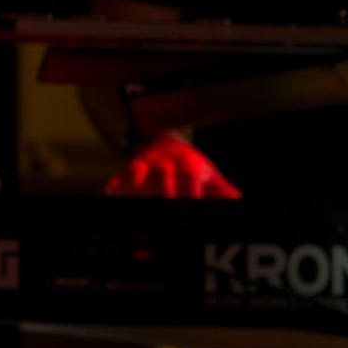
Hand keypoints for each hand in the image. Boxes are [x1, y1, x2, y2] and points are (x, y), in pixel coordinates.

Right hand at [106, 131, 239, 200]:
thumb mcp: (208, 174)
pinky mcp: (130, 168)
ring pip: (139, 171)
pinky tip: (107, 192)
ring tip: (131, 193)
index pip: (191, 178)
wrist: (166, 141)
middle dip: (165, 189)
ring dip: (135, 181)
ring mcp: (146, 163)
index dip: (192, 191)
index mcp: (187, 163)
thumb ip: (222, 190)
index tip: (194, 206)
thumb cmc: (190, 163)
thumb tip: (240, 202)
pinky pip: (119, 175)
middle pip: (165, 174)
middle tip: (167, 205)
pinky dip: (113, 183)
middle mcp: (166, 161)